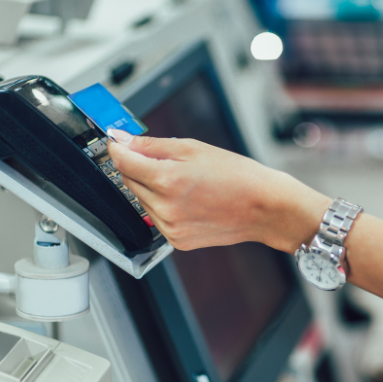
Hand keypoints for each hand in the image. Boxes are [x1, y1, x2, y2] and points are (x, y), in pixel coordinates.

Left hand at [106, 131, 330, 251]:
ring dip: (153, 188)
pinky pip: (158, 219)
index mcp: (167, 180)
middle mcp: (164, 208)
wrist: (265, 208)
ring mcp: (170, 227)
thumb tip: (123, 140)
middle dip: (140, 167)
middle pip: (130, 181)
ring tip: (185, 182)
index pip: (123, 161)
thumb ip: (153, 145)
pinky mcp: (178, 240)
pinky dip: (166, 206)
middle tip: (166, 160)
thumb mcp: (194, 148)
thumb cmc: (238, 176)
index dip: (118, 147)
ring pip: (143, 201)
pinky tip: (190, 199)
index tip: (118, 140)